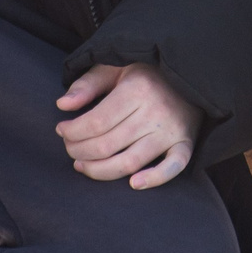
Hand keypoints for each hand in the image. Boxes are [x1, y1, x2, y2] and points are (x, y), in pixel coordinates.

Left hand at [56, 63, 198, 188]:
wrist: (190, 73)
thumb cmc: (145, 72)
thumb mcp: (115, 67)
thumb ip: (87, 84)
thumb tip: (62, 105)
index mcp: (136, 90)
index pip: (96, 122)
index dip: (73, 132)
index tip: (62, 131)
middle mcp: (154, 112)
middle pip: (108, 145)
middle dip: (79, 151)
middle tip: (70, 149)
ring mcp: (171, 130)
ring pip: (130, 162)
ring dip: (100, 171)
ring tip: (83, 166)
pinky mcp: (185, 143)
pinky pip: (173, 167)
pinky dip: (154, 179)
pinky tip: (133, 184)